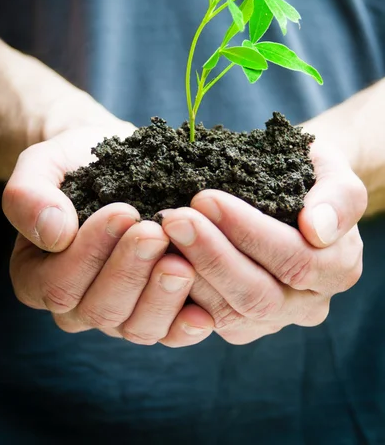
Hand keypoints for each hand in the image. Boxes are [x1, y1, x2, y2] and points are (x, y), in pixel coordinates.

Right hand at [3, 127, 213, 346]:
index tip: (123, 211)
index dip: (89, 255)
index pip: (58, 284)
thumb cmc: (78, 163)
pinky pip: (170, 334)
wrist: (120, 159)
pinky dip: (186, 327)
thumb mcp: (44, 165)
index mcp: (38, 275)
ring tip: (182, 262)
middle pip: (99, 310)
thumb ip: (29, 195)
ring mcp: (120, 313)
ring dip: (161, 297)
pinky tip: (203, 311)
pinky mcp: (158, 312)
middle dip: (129, 271)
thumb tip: (54, 233)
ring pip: (136, 328)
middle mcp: (77, 304)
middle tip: (155, 231)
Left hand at [160, 140, 366, 344]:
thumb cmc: (310, 173)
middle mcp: (307, 304)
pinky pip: (205, 321)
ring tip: (163, 232)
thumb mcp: (332, 171)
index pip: (297, 260)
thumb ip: (338, 198)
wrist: (291, 187)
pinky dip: (178, 292)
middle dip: (212, 256)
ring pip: (228, 315)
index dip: (250, 233)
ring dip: (190, 273)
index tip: (207, 198)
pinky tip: (158, 257)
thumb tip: (317, 230)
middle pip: (259, 296)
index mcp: (338, 268)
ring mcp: (271, 319)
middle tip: (175, 218)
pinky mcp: (238, 324)